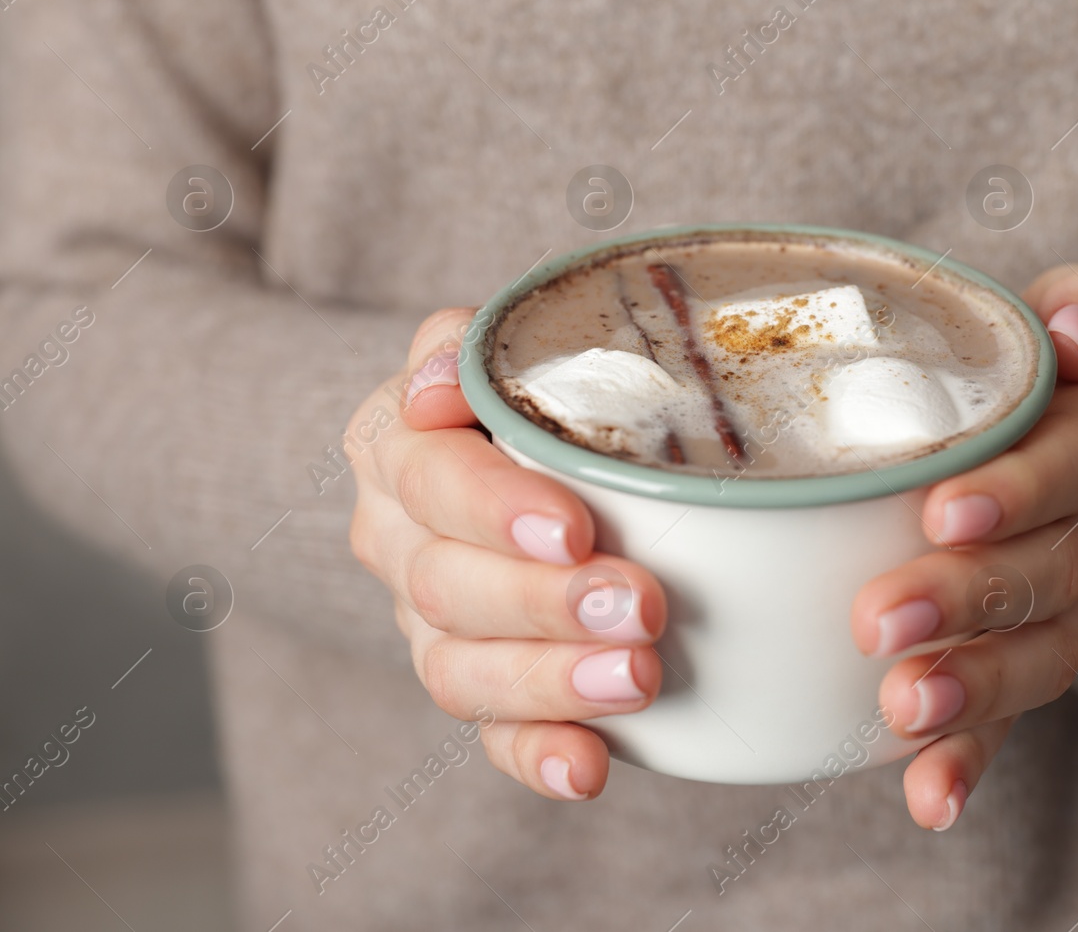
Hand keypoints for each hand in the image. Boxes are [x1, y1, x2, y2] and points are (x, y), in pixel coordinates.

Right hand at [347, 309, 668, 801]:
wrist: (499, 443)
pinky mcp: (474, 683)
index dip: (496, 508)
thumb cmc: (524, 385)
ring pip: (460, 671)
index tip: (575, 527)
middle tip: (642, 606)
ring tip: (638, 679)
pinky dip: (536, 756)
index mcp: (399, 447)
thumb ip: (466, 345)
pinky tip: (588, 770)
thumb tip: (438, 383)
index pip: (430, 479)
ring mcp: (427, 624)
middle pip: (446, 587)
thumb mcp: (496, 342)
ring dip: (551, 683)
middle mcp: (399, 539)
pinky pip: (489, 735)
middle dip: (546, 604)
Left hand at [850, 265, 1077, 830]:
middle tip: (882, 617)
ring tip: (902, 709)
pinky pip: (1014, 721)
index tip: (944, 512)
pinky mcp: (1035, 662)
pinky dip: (974, 763)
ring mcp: (1069, 613)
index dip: (1014, 494)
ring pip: (1033, 660)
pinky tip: (932, 801)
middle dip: (966, 601)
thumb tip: (1077, 326)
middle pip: (1043, 576)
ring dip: (971, 691)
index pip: (1067, 469)